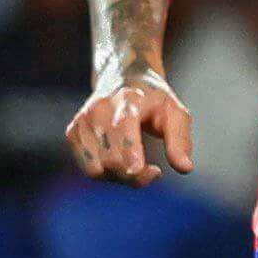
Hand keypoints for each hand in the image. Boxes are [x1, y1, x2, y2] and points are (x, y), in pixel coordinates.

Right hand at [65, 75, 192, 185]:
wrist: (122, 79)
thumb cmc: (153, 100)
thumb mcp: (176, 114)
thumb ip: (180, 140)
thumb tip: (185, 168)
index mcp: (127, 100)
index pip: (123, 129)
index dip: (132, 154)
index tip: (148, 171)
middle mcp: (98, 109)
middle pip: (111, 158)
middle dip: (135, 175)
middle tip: (154, 172)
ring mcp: (82, 121)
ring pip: (96, 169)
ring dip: (120, 177)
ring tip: (137, 165)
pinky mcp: (72, 132)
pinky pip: (88, 168)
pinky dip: (106, 174)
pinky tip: (121, 163)